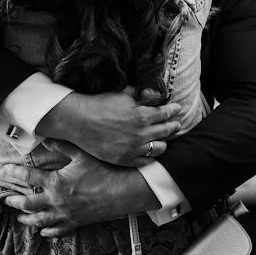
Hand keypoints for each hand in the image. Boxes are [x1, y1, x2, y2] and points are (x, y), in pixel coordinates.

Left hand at [0, 139, 160, 236]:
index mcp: (56, 182)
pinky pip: (58, 230)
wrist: (122, 192)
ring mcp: (66, 214)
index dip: (15, 172)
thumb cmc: (103, 171)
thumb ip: (62, 145)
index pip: (29, 177)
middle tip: (7, 199)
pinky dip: (48, 232)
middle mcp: (57, 201)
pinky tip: (43, 232)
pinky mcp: (76, 222)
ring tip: (19, 219)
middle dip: (15, 201)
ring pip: (40, 220)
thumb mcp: (83, 154)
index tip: (4, 170)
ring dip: (27, 219)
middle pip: (29, 204)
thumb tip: (45, 136)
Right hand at [35, 87, 180, 166]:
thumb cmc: (99, 104)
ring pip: (160, 148)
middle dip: (173, 125)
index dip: (173, 110)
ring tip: (164, 138)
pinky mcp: (124, 159)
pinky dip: (150, 156)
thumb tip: (154, 94)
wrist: (79, 121)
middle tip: (176, 123)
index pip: (165, 113)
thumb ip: (140, 94)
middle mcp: (141, 133)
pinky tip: (150, 151)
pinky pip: (145, 161)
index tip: (177, 108)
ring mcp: (133, 148)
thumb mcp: (122, 93)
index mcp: (142, 115)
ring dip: (163, 141)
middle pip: (166, 131)